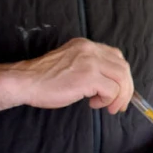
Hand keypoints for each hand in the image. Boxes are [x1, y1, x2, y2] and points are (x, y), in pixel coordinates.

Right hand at [8, 38, 134, 114]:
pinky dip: (107, 100)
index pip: (116, 57)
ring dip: (119, 97)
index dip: (122, 76)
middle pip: (123, 68)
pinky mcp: (88, 77)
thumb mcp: (72, 63)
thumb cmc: (45, 78)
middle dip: (126, 89)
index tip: (120, 91)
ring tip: (107, 107)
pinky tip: (93, 103)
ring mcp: (90, 62)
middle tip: (119, 105)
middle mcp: (90, 50)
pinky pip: (112, 90)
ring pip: (121, 79)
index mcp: (86, 46)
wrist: (26, 82)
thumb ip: (90, 66)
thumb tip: (112, 83)